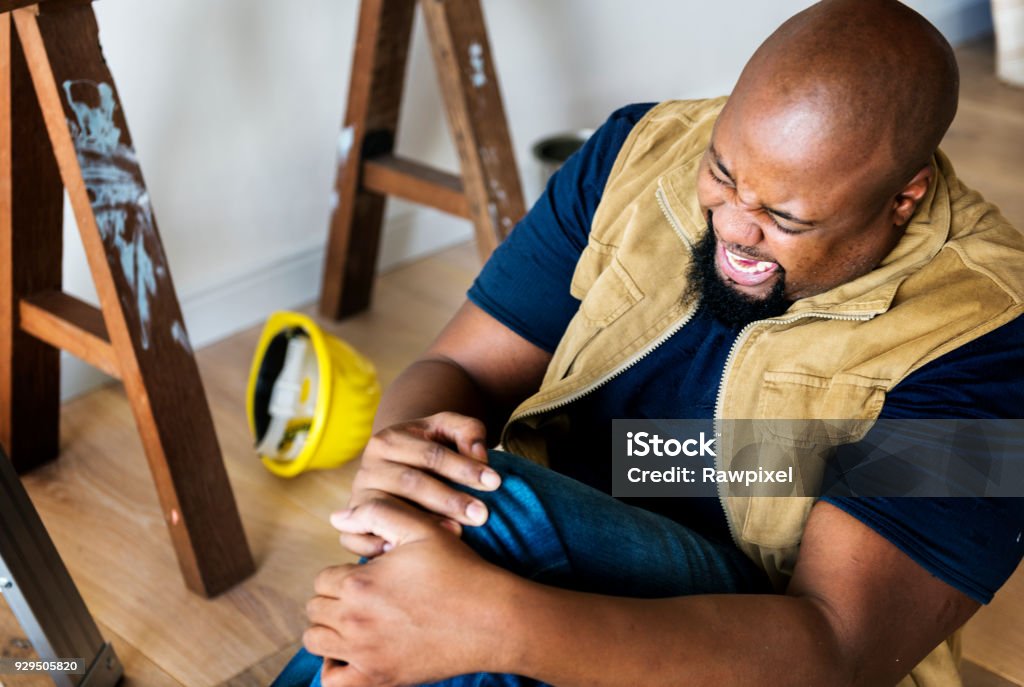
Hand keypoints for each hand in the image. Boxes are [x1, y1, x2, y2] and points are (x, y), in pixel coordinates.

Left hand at [304, 498, 514, 685]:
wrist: (491, 619)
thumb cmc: (458, 570)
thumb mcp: (421, 529)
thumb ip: (377, 512)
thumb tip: (337, 517)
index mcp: (359, 583)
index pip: (323, 578)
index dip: (344, 574)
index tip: (369, 576)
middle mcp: (354, 621)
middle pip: (316, 608)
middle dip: (335, 599)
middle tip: (367, 596)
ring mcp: (364, 654)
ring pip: (316, 640)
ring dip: (330, 628)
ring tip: (357, 620)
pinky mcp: (378, 679)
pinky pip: (332, 681)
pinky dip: (335, 666)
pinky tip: (353, 652)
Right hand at [343, 412, 501, 556]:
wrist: (397, 468)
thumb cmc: (430, 448)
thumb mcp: (447, 430)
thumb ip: (468, 431)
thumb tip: (479, 455)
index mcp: (388, 440)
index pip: (430, 454)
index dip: (464, 467)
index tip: (495, 482)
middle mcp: (368, 469)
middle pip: (410, 483)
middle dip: (449, 499)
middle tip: (482, 514)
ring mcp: (358, 499)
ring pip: (387, 511)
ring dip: (422, 524)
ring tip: (458, 534)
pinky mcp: (351, 527)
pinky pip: (358, 540)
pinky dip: (382, 548)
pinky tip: (413, 553)